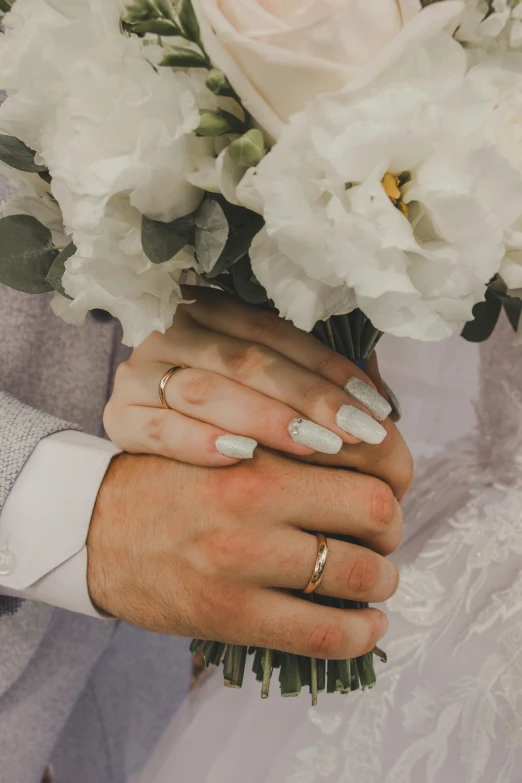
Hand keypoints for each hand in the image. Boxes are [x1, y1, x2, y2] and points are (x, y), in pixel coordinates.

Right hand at [87, 449, 400, 657]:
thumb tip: (364, 445)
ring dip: (381, 579)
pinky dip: (360, 633)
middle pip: (376, 511)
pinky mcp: (229, 615)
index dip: (396, 471)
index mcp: (257, 445)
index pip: (366, 456)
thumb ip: (287, 436)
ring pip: (359, 574)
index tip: (392, 483)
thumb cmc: (168, 477)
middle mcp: (254, 498)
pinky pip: (321, 633)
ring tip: (372, 578)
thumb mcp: (223, 429)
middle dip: (391, 527)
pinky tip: (366, 624)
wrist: (94, 524)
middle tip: (380, 533)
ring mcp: (243, 561)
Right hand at [104, 287, 412, 498]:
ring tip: (317, 445)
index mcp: (208, 312)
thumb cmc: (214, 417)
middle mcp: (172, 333)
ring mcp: (140, 372)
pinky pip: (158, 427)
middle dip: (308, 397)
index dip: (328, 368)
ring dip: (265, 417)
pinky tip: (242, 459)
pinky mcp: (118, 416)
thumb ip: (306, 381)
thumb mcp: (255, 385)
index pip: (276, 334)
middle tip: (356, 432)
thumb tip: (378, 397)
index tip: (374, 406)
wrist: (140, 472)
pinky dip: (199, 441)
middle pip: (246, 361)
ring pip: (206, 389)